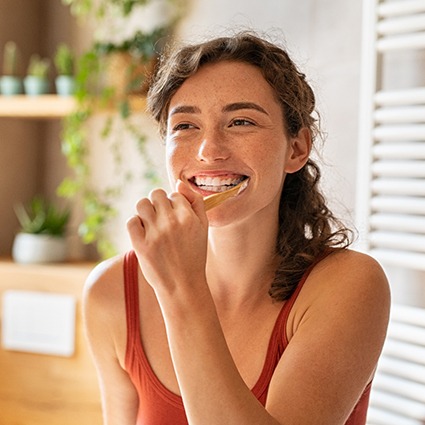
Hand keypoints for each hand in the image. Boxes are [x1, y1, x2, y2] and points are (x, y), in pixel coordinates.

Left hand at [127, 181, 208, 295]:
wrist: (183, 286)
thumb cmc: (194, 255)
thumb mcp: (203, 227)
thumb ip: (196, 202)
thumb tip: (179, 182)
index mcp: (188, 217)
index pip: (174, 194)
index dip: (173, 204)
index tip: (175, 218)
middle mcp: (171, 222)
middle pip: (156, 194)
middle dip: (158, 203)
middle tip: (161, 219)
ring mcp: (155, 234)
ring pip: (142, 204)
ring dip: (145, 211)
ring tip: (151, 224)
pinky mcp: (140, 245)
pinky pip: (131, 221)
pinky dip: (136, 224)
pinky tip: (144, 233)